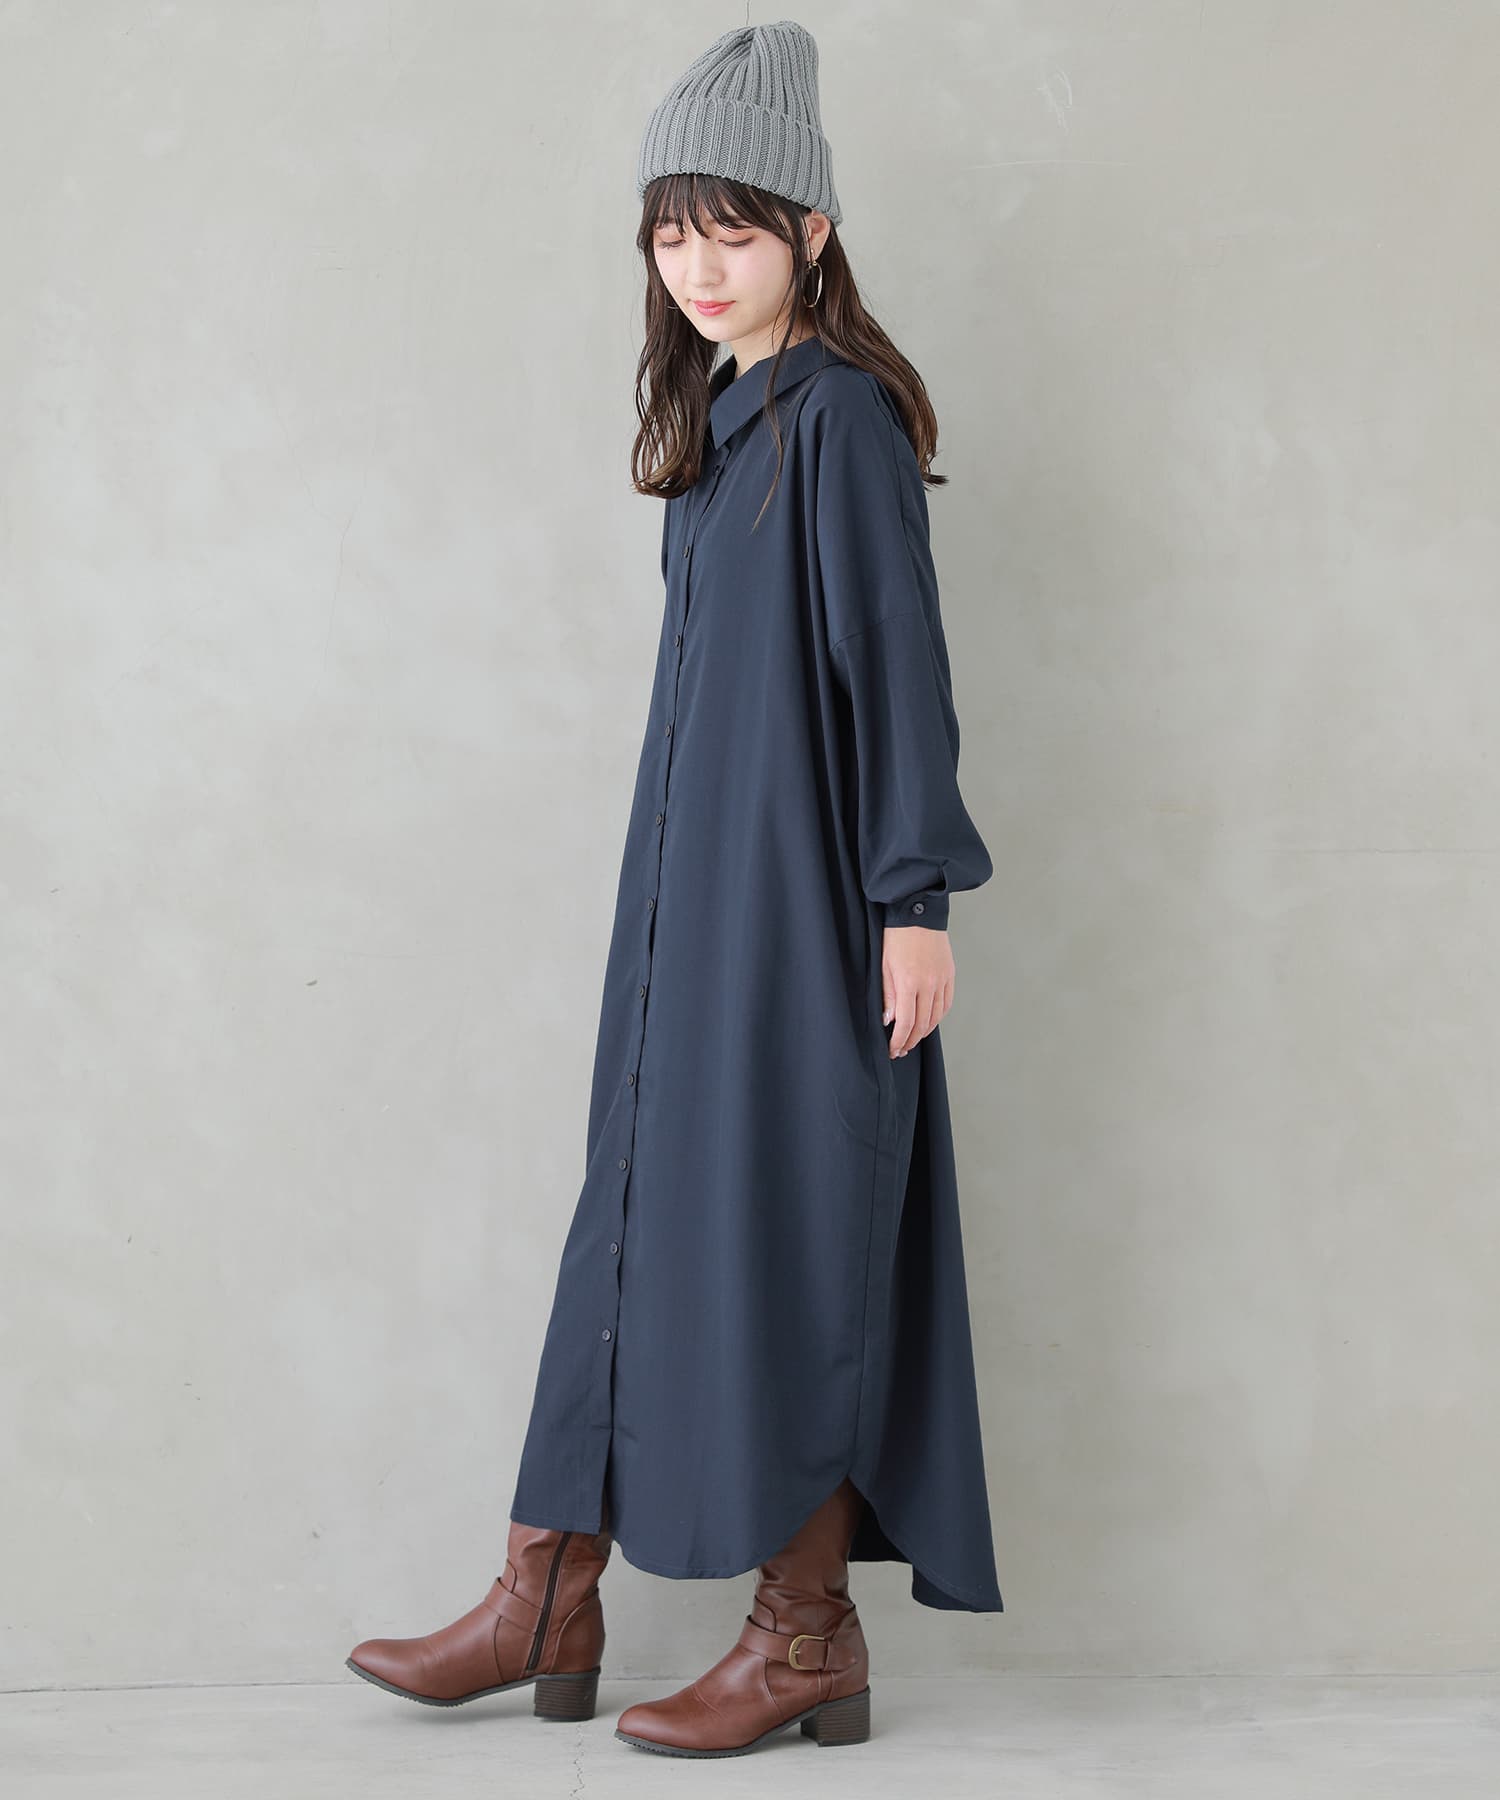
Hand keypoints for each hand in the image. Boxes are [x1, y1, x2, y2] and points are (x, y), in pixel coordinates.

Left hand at [881, 926, 954, 1058]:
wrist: (918, 912)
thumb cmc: (896, 937)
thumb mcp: (884, 966)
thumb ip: (888, 996)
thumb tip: (889, 1021)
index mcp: (909, 983)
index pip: (906, 1023)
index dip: (899, 1041)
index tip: (893, 1050)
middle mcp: (929, 984)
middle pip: (922, 1024)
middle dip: (911, 1041)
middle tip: (901, 1049)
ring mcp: (942, 980)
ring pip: (936, 1017)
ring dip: (924, 1032)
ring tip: (913, 1039)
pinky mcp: (950, 975)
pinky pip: (946, 1004)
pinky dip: (938, 1017)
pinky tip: (929, 1021)